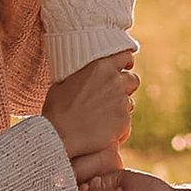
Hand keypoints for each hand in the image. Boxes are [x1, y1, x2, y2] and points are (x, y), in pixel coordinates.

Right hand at [45, 46, 138, 174]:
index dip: (126, 62)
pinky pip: (126, 122)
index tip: (124, 67)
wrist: (59, 134)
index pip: (126, 56)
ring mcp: (121, 102)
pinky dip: (117, 127)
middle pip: (133, 80)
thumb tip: (82, 76)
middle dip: (126, 87)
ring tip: (101, 117)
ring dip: (120, 108)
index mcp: (101, 67)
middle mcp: (115, 82)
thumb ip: (80, 76)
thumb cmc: (57, 109)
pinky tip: (103, 131)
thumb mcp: (63, 83)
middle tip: (112, 96)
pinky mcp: (124, 121)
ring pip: (129, 103)